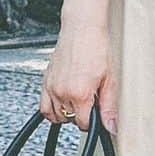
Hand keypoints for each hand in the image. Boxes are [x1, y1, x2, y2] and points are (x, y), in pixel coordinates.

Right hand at [39, 16, 116, 132]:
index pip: (83, 124)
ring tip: (78, 101)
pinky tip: (63, 103)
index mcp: (80, 94)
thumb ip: (109, 107)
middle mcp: (62, 92)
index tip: (97, 113)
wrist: (82, 29)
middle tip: (90, 101)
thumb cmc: (97, 48)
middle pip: (70, 120)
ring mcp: (52, 86)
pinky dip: (52, 109)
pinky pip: (43, 106)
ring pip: (56, 116)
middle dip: (81, 115)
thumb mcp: (109, 80)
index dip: (92, 122)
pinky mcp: (45, 80)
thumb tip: (111, 126)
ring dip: (67, 113)